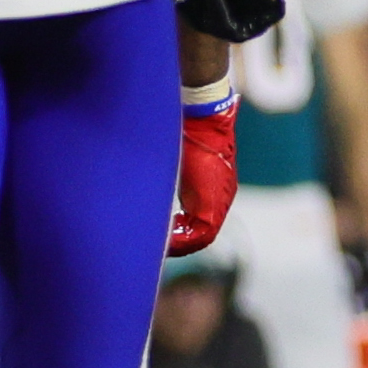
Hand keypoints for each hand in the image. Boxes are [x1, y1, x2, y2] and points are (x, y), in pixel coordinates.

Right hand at [169, 97, 239, 255]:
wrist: (203, 122)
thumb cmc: (186, 132)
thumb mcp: (175, 158)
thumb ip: (169, 174)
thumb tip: (148, 178)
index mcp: (212, 189)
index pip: (200, 221)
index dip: (182, 231)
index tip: (164, 233)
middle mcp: (220, 199)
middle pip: (202, 233)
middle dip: (181, 241)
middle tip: (161, 246)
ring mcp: (219, 202)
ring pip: (202, 236)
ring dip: (181, 243)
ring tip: (161, 246)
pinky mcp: (213, 205)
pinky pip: (201, 233)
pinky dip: (183, 239)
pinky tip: (166, 240)